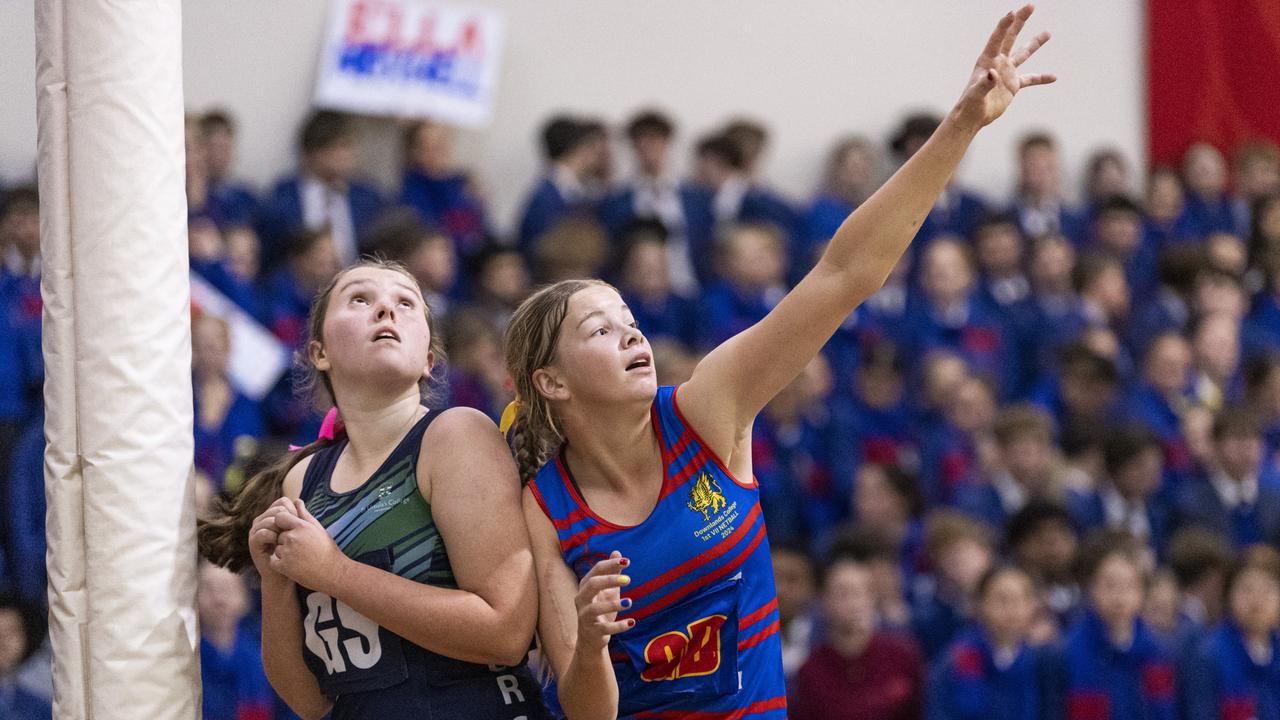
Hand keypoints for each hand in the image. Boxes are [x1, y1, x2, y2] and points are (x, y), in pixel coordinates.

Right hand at [248, 497, 298, 581]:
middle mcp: (261, 520)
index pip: (282, 502)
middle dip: (288, 521)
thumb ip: (298, 516)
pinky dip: (273, 537)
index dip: (294, 511)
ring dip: (281, 530)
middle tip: (291, 534)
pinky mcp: (252, 542)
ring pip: (270, 520)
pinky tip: (278, 545)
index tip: (298, 525)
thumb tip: (299, 500)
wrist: (283, 574)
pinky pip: (263, 532)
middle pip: (277, 509)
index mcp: (271, 515)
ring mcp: (255, 530)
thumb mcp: (296, 532)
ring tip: (284, 540)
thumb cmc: (292, 552)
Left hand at [270, 499, 347, 593]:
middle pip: (279, 534)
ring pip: (277, 548)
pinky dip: (280, 564)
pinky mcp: (283, 566)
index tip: (290, 530)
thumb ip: (304, 514)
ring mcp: (287, 552)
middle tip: (301, 549)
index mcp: (302, 526)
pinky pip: (274, 561)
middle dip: (286, 540)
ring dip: (284, 553)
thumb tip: (296, 501)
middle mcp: (292, 538)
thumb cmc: (327, 550)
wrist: (332, 573)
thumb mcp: (318, 529)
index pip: (280, 517)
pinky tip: (294, 565)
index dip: (283, 523)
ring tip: (299, 558)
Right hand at [574, 551, 633, 654]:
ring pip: (596, 608)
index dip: (611, 564)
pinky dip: (619, 625)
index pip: (596, 570)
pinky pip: (605, 628)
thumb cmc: (600, 609)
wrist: (591, 637)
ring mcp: (585, 616)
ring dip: (614, 604)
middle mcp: (581, 599)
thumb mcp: (607, 590)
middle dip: (610, 580)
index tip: (628, 562)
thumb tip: (617, 552)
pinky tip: (632, 622)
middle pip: (592, 584)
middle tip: (629, 580)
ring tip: (630, 602)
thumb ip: (612, 572)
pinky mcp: (592, 631)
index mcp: (585, 586)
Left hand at [952, 4, 1054, 131]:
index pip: (997, 38)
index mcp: (987, 61)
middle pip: (1011, 37)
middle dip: (1020, 21)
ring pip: (1023, 54)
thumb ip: (984, 83)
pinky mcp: (1013, 85)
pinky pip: (1030, 79)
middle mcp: (998, 62)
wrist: (972, 118)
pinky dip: (1041, 78)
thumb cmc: (969, 105)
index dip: (1005, 25)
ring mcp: (1007, 73)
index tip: (1013, 12)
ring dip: (1035, 44)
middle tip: (1030, 6)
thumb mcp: (976, 94)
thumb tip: (992, 74)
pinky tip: (1054, 77)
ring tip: (1047, 33)